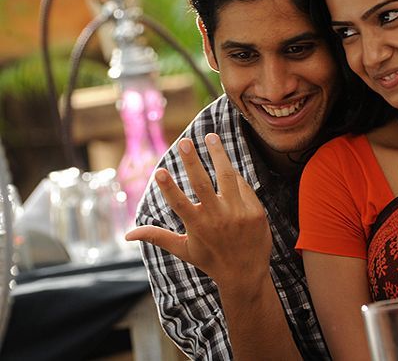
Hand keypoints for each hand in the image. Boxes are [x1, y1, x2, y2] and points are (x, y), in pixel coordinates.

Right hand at [126, 133, 271, 286]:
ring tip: (210, 136)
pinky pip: (243, 186)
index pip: (179, 204)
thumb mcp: (184, 250)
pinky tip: (226, 165)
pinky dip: (234, 176)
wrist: (246, 274)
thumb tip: (127, 235)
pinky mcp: (256, 211)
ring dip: (218, 155)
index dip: (168, 187)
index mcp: (197, 227)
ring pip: (228, 177)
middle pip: (203, 183)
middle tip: (185, 141)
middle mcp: (218, 218)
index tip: (159, 171)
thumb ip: (157, 237)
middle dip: (192, 161)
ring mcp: (239, 213)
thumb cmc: (211, 260)